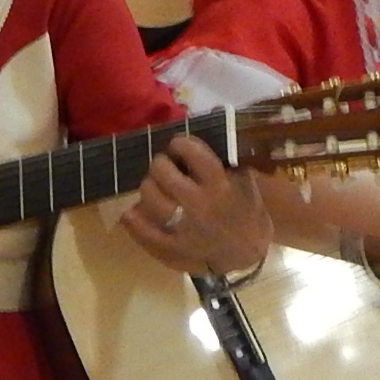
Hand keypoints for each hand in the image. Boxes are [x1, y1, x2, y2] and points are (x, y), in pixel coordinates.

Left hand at [120, 136, 273, 277]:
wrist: (248, 253)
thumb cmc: (246, 211)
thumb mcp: (244, 180)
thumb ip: (225, 158)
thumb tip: (205, 127)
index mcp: (220, 185)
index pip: (191, 152)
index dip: (180, 144)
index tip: (179, 147)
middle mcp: (199, 205)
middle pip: (162, 171)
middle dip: (162, 164)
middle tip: (166, 168)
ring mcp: (183, 228)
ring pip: (149, 197)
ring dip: (149, 186)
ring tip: (156, 187)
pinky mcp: (173, 249)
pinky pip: (144, 232)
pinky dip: (133, 220)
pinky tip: (131, 212)